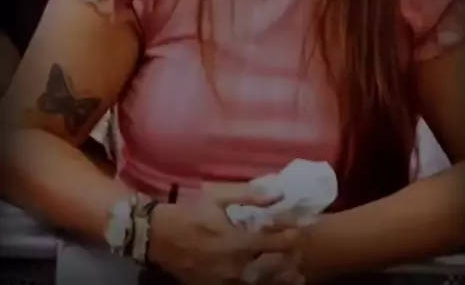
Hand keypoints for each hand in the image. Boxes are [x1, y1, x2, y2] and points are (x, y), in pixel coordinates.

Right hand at [148, 188, 297, 284]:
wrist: (158, 237)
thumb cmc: (189, 212)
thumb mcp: (218, 198)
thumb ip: (250, 196)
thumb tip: (279, 193)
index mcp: (238, 241)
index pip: (276, 240)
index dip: (292, 234)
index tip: (302, 226)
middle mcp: (236, 266)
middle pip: (274, 267)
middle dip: (291, 258)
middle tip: (303, 252)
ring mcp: (226, 282)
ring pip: (262, 284)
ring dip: (282, 279)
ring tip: (297, 276)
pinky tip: (269, 281)